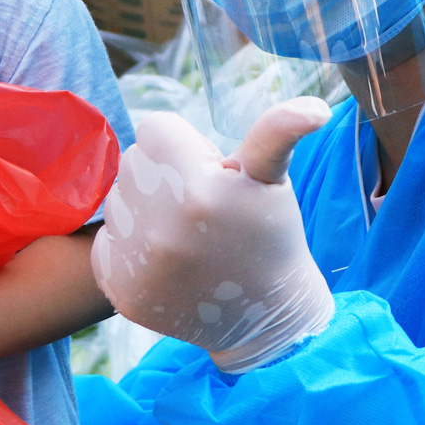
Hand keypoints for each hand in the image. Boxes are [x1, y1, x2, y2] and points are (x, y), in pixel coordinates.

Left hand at [91, 100, 335, 371]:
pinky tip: (167, 259)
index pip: (154, 128)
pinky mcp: (119, 289)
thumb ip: (278, 132)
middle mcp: (159, 227)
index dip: (186, 145)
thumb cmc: (270, 235)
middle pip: (135, 161)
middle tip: (201, 206)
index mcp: (197, 191)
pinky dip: (131, 244)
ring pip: (118, 199)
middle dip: (166, 174)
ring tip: (186, 234)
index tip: (210, 173)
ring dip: (145, 208)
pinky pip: (107, 238)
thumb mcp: (274, 179)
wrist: (264, 316)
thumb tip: (316, 108)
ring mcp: (135, 263)